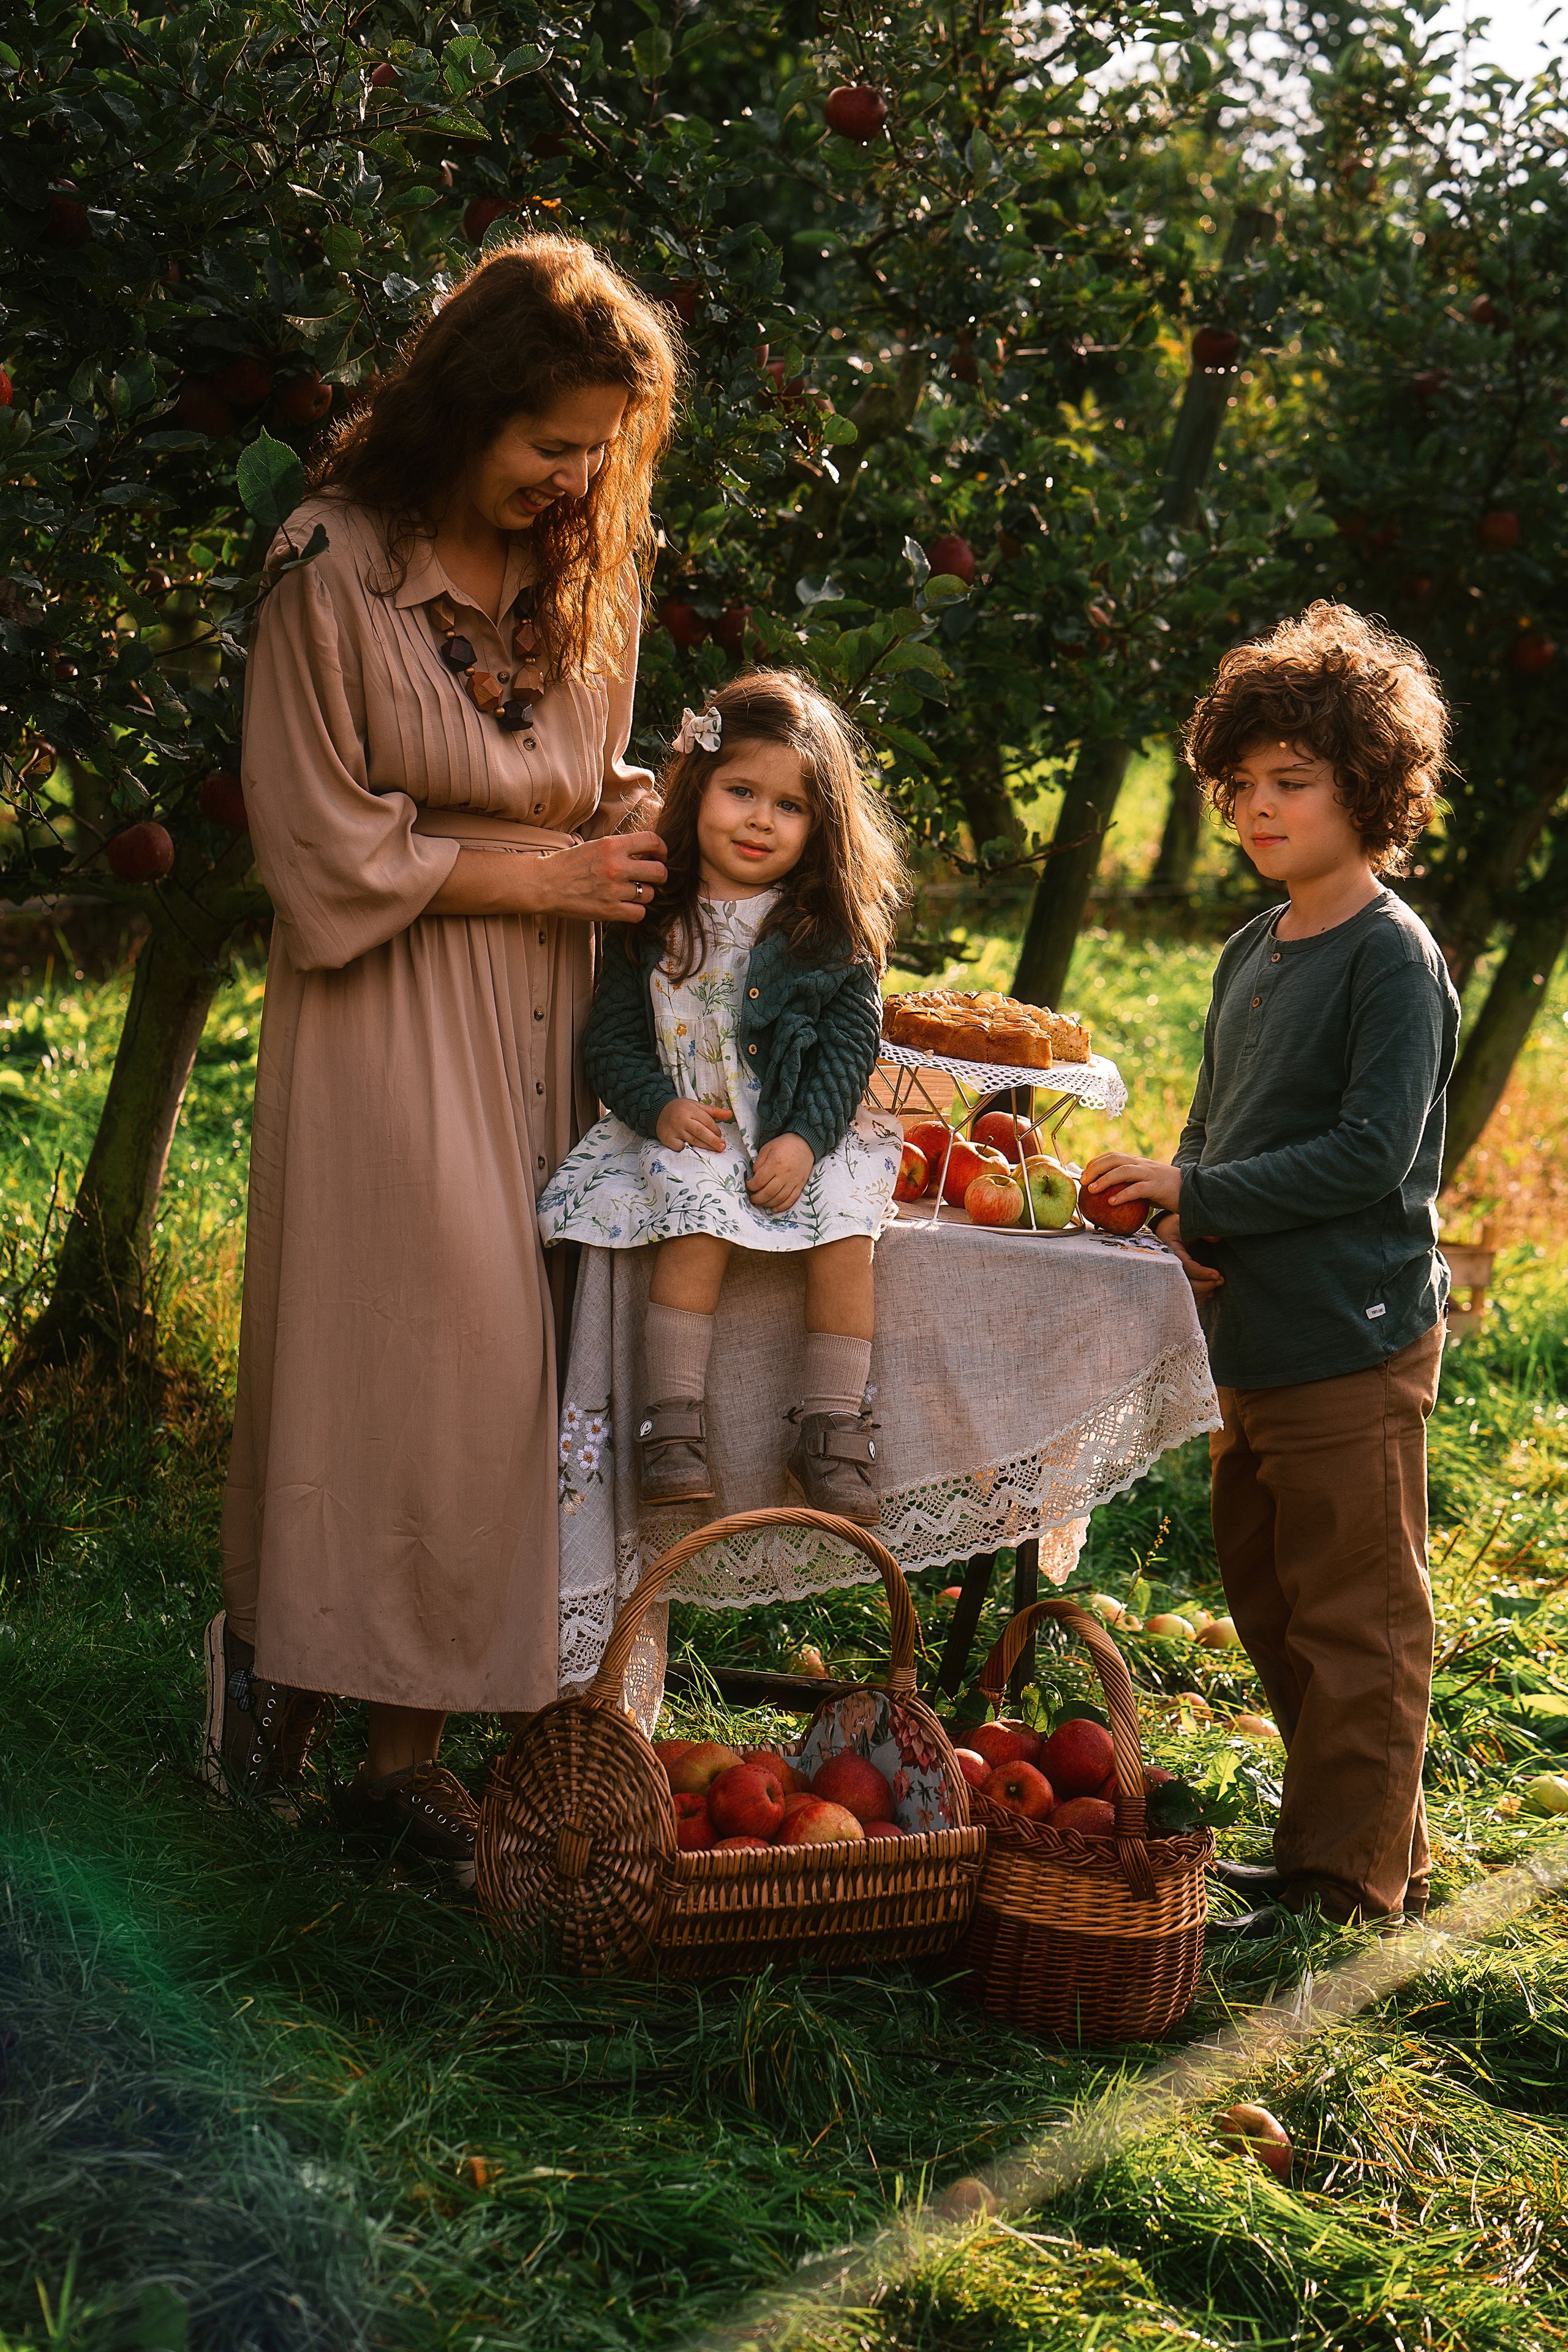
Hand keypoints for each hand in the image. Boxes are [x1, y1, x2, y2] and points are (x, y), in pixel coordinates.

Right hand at [424, 829, 666, 922]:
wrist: (544, 884)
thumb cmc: (568, 864)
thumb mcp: (594, 845)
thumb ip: (619, 847)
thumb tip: (646, 851)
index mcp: (613, 845)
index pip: (652, 841)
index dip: (661, 849)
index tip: (659, 855)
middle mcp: (616, 866)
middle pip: (659, 871)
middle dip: (659, 875)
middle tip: (651, 878)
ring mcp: (614, 890)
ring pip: (650, 894)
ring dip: (645, 894)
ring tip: (632, 893)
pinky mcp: (609, 910)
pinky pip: (639, 913)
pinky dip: (636, 911)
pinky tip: (626, 907)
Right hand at [656, 1098, 733, 1153]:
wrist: (658, 1111)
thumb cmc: (681, 1109)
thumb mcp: (697, 1106)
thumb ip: (714, 1111)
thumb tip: (730, 1114)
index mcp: (690, 1109)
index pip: (706, 1121)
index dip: (715, 1129)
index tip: (720, 1135)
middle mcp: (681, 1120)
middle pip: (700, 1132)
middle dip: (713, 1140)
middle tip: (722, 1147)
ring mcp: (674, 1130)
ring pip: (692, 1141)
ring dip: (705, 1146)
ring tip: (715, 1150)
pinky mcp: (668, 1139)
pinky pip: (681, 1147)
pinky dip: (689, 1150)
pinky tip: (697, 1151)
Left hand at [746, 1132, 814, 1212]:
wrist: (805, 1143)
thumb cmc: (784, 1144)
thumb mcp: (767, 1148)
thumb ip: (759, 1162)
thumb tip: (754, 1176)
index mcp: (775, 1164)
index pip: (760, 1181)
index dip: (751, 1186)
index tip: (748, 1186)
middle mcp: (784, 1175)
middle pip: (768, 1192)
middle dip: (757, 1198)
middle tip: (752, 1198)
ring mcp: (794, 1181)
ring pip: (779, 1199)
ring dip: (767, 1203)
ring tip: (760, 1202)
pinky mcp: (800, 1185)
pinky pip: (792, 1199)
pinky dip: (783, 1206)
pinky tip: (775, 1208)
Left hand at [1079, 1151, 1181, 1215]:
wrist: (1193, 1191)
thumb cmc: (1166, 1191)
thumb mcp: (1146, 1183)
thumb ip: (1130, 1184)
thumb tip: (1109, 1196)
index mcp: (1138, 1162)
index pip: (1113, 1155)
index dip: (1096, 1162)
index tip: (1084, 1173)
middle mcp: (1142, 1165)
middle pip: (1115, 1159)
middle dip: (1096, 1168)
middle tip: (1083, 1181)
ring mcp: (1149, 1175)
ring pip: (1124, 1171)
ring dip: (1105, 1179)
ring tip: (1091, 1190)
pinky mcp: (1157, 1188)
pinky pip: (1137, 1190)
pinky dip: (1122, 1195)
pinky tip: (1111, 1203)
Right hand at [1150, 1210, 1224, 1302]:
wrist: (1161, 1230)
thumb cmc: (1175, 1226)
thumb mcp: (1186, 1223)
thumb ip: (1202, 1230)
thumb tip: (1218, 1238)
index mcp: (1171, 1251)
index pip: (1186, 1266)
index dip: (1202, 1273)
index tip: (1217, 1274)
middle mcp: (1168, 1265)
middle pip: (1185, 1282)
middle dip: (1204, 1285)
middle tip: (1220, 1280)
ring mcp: (1169, 1273)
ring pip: (1184, 1290)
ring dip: (1202, 1292)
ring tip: (1217, 1285)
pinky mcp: (1174, 1278)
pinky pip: (1184, 1293)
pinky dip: (1197, 1296)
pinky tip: (1209, 1293)